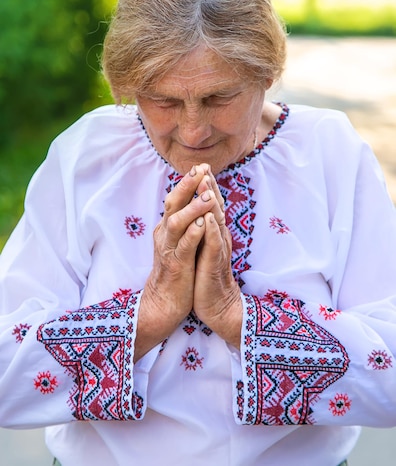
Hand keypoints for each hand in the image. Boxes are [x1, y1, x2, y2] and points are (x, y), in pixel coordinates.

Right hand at [135, 164, 216, 359]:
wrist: (165, 303)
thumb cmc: (178, 269)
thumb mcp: (181, 241)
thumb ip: (186, 221)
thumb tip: (197, 199)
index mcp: (167, 227)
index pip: (176, 198)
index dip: (188, 182)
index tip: (202, 166)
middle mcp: (165, 234)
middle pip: (172, 203)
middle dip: (186, 186)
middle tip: (200, 170)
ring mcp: (169, 249)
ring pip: (177, 222)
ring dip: (192, 208)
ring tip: (207, 195)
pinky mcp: (176, 265)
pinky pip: (183, 246)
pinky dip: (193, 234)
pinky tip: (203, 224)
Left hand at [193, 169, 242, 348]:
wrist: (218, 306)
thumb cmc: (208, 276)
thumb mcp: (204, 248)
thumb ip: (203, 229)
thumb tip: (198, 210)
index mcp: (214, 232)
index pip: (211, 205)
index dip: (206, 186)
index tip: (200, 166)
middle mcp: (219, 237)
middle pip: (215, 207)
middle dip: (209, 187)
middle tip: (204, 166)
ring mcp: (218, 249)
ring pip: (216, 222)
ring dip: (210, 203)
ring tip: (205, 184)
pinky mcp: (214, 264)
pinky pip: (213, 245)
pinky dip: (210, 230)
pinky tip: (206, 219)